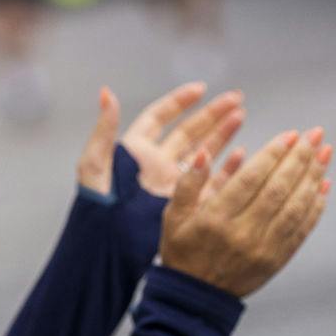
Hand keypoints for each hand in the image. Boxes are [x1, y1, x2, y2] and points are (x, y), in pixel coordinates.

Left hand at [76, 84, 247, 199]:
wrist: (106, 246)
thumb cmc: (94, 207)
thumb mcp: (94, 165)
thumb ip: (104, 130)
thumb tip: (105, 93)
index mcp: (136, 151)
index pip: (159, 118)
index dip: (179, 102)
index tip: (201, 89)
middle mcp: (156, 164)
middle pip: (188, 132)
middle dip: (211, 114)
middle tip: (236, 98)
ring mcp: (171, 183)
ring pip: (202, 153)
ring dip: (222, 134)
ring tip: (241, 116)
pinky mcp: (184, 203)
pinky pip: (209, 183)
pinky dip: (226, 169)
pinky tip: (241, 155)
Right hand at [159, 126, 333, 296]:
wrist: (196, 298)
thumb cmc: (183, 250)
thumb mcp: (174, 216)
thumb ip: (189, 183)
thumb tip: (204, 151)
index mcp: (215, 219)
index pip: (251, 179)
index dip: (273, 154)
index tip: (291, 134)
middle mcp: (241, 233)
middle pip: (278, 190)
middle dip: (299, 159)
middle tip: (316, 134)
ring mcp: (262, 249)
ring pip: (294, 208)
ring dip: (313, 178)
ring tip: (325, 153)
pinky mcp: (276, 261)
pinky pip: (300, 231)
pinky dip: (315, 207)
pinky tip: (323, 185)